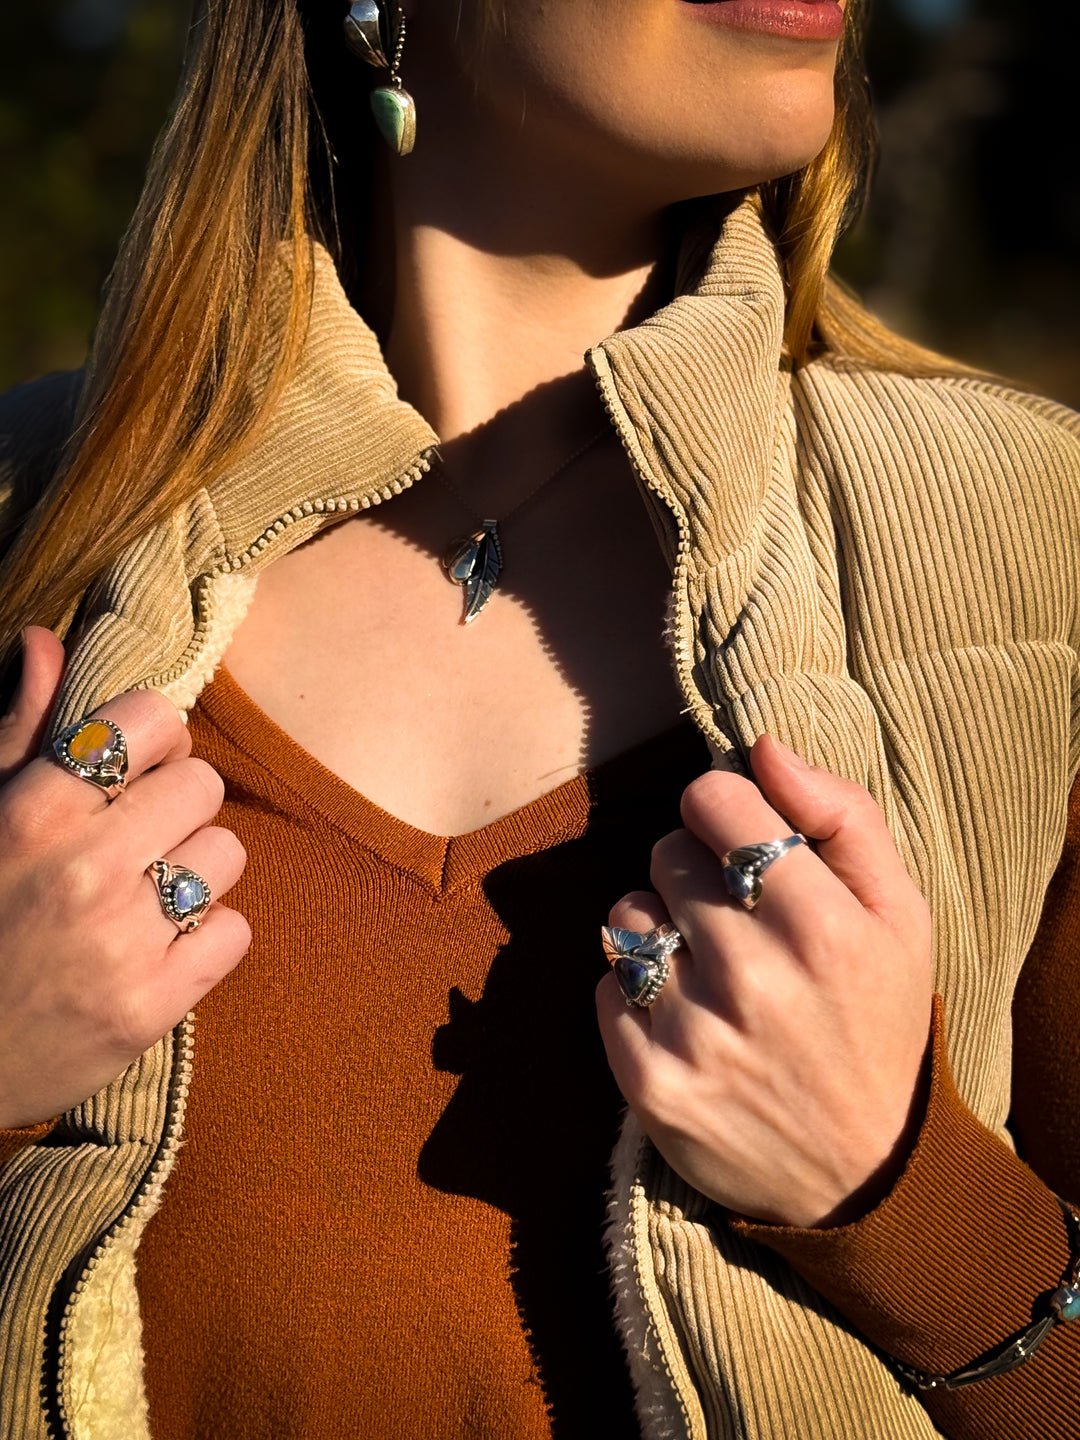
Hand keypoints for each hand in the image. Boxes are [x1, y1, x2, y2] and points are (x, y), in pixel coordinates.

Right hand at [0, 627, 249, 1129]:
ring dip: (195, 870)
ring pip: (226, 855)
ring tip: (148, 893)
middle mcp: (85, 870)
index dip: (152, 739)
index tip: (135, 766)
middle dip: (176, 806)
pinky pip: (234, 932)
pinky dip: (207, 938)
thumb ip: (18, 734)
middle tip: (139, 838)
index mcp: (32, 815)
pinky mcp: (152, 1007)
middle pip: (202, 786)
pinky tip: (162, 946)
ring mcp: (124, 942)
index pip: (148, 722)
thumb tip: (47, 643)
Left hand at [596, 734, 933, 1228]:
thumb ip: (841, 815)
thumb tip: (760, 747)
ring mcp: (697, 1035)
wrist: (864, 1174)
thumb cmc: (879, 1022)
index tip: (735, 838)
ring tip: (707, 967)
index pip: (714, 801)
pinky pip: (606, 986)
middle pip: (665, 854)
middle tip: (736, 920)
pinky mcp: (651, 1085)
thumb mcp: (901, 914)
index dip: (720, 809)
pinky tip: (685, 1017)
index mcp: (824, 926)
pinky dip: (636, 993)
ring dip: (658, 928)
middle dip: (694, 871)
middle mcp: (757, 979)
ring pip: (627, 917)